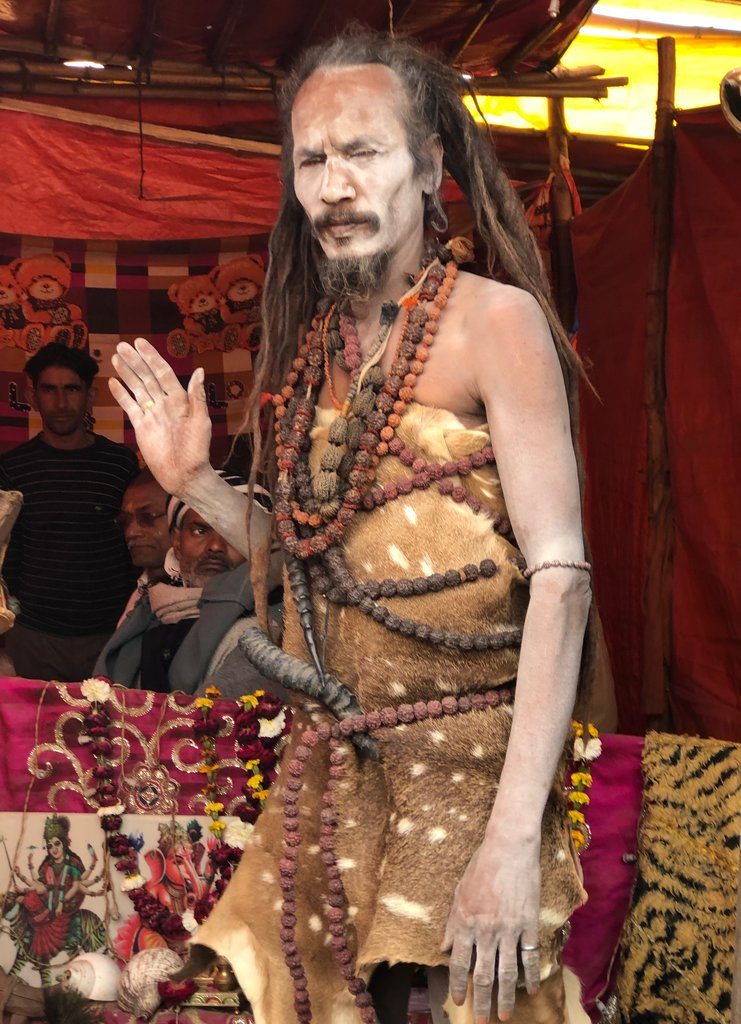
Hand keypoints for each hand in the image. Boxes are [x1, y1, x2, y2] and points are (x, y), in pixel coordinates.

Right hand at [110, 338, 211, 496]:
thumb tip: (198, 370)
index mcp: (179, 400)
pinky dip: (122, 395)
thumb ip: (197, 397)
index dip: (152, 358)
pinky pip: (130, 407)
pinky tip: (113, 382)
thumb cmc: (197, 450)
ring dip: (127, 373)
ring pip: (137, 389)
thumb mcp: (201, 422)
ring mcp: (152, 415)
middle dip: (135, 362)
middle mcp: (164, 404)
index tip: (140, 343)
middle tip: (122, 346)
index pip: (163, 373)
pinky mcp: (142, 427)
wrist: (185, 475)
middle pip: (147, 378)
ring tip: (116, 357)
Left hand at [442, 830, 540, 1022]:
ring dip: (505, 996)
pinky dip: (530, 975)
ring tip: (504, 1014)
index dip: (459, 986)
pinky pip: (529, 956)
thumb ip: (452, 923)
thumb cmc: (481, 866)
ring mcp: (509, 929)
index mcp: (466, 922)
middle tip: (481, 1021)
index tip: (459, 1002)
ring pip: (507, 972)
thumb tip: (444, 947)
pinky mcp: (528, 924)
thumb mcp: (459, 893)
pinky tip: (530, 989)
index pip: (460, 964)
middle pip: (483, 975)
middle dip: (481, 1001)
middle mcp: (486, 931)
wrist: (509, 848)